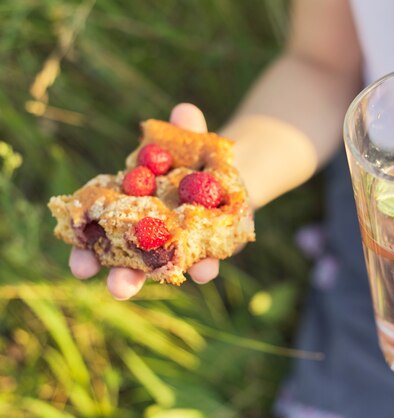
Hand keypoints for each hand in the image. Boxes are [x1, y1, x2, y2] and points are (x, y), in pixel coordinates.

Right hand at [69, 103, 219, 299]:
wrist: (233, 176)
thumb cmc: (196, 158)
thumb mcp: (191, 141)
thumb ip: (186, 128)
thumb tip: (185, 110)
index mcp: (128, 208)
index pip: (99, 234)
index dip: (87, 252)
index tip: (80, 264)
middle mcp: (148, 235)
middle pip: (128, 262)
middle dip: (121, 277)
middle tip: (116, 287)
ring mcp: (177, 246)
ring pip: (163, 269)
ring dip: (157, 279)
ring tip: (159, 289)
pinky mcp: (207, 251)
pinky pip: (204, 263)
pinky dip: (204, 266)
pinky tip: (204, 269)